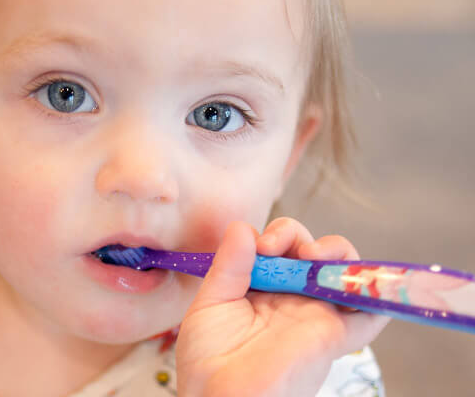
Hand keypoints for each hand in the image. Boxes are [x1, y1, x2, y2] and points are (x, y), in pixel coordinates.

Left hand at [175, 218, 388, 396]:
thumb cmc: (208, 358)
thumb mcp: (212, 302)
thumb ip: (229, 263)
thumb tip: (242, 227)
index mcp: (261, 285)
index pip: (277, 245)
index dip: (273, 234)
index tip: (259, 246)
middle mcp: (290, 296)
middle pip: (308, 249)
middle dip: (295, 234)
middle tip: (277, 246)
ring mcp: (313, 314)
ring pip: (341, 272)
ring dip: (336, 251)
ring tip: (314, 254)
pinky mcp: (332, 337)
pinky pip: (368, 317)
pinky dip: (377, 295)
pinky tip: (365, 278)